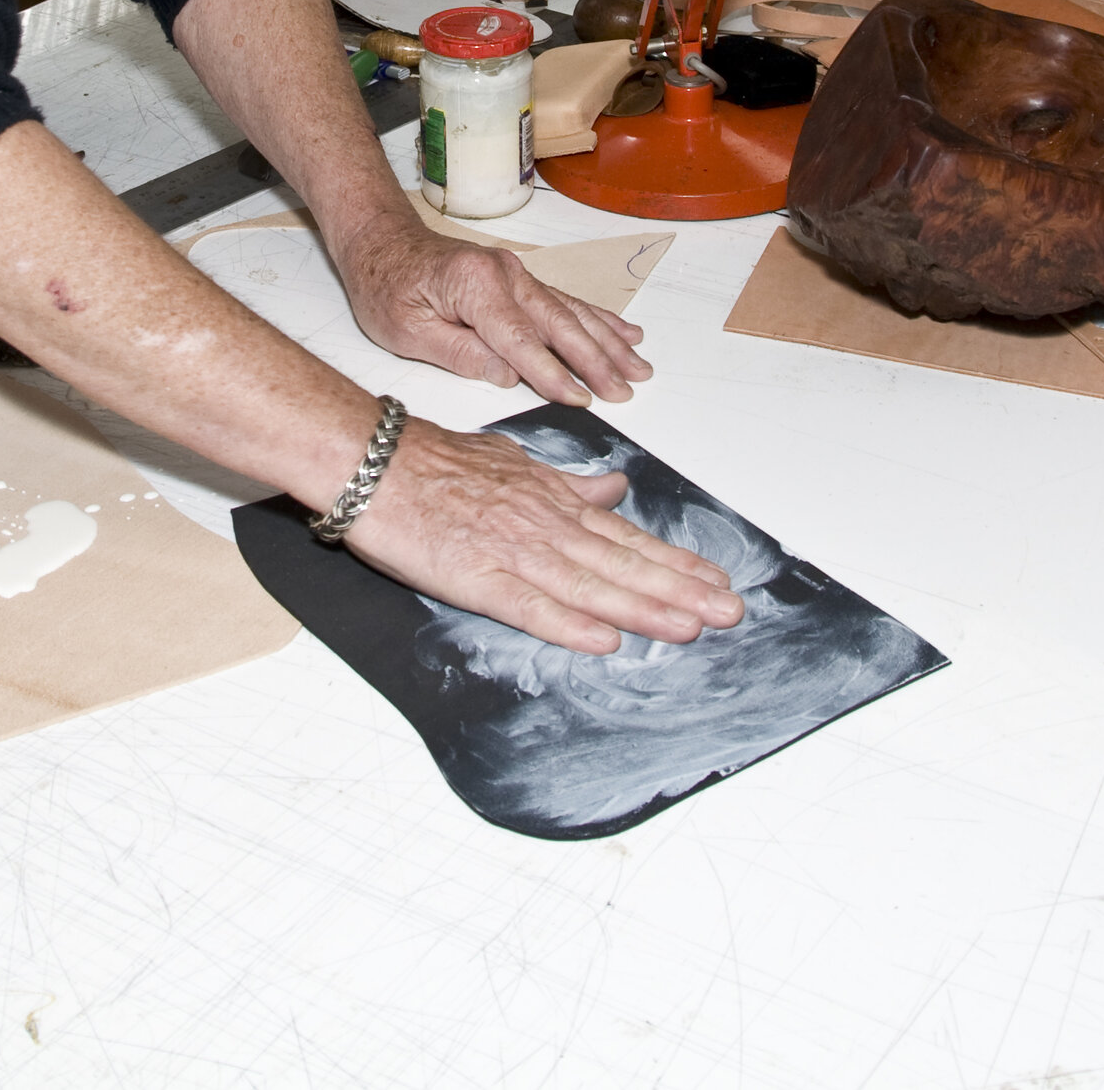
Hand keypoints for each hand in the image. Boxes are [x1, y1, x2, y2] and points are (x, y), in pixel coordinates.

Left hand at [335, 211, 652, 405]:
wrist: (381, 243)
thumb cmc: (386, 286)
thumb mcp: (405, 330)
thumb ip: (459, 353)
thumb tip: (506, 376)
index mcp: (474, 284)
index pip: (519, 338)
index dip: (551, 372)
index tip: (581, 399)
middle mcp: (503, 274)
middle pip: (557, 323)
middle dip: (595, 360)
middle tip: (624, 390)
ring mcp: (516, 274)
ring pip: (570, 312)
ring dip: (608, 342)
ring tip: (639, 368)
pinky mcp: (519, 279)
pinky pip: (566, 300)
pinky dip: (598, 318)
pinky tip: (626, 333)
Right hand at [345, 419, 743, 651]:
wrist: (373, 461)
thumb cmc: (434, 461)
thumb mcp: (512, 462)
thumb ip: (565, 483)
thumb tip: (613, 488)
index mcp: (550, 501)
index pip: (624, 537)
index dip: (673, 562)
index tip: (716, 581)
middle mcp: (542, 526)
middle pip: (621, 564)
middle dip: (679, 590)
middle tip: (731, 612)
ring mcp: (511, 552)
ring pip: (589, 586)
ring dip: (642, 608)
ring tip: (690, 627)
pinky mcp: (475, 578)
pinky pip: (529, 606)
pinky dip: (568, 625)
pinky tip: (604, 641)